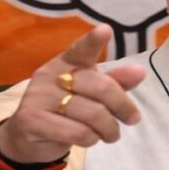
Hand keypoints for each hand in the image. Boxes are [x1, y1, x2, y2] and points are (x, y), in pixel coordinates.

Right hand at [0, 24, 146, 163]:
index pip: (80, 49)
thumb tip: (140, 71)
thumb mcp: (91, 94)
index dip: (93, 41)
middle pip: (99, 87)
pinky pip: (77, 132)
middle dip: (123, 106)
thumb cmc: (65, 110)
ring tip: (111, 134)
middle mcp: (50, 75)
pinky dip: (92, 139)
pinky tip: (91, 139)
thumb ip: (114, 82)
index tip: (106, 30)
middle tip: (132, 119)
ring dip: (109, 128)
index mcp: (65, 63)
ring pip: (92, 114)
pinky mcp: (32, 120)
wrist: (28, 138)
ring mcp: (38, 97)